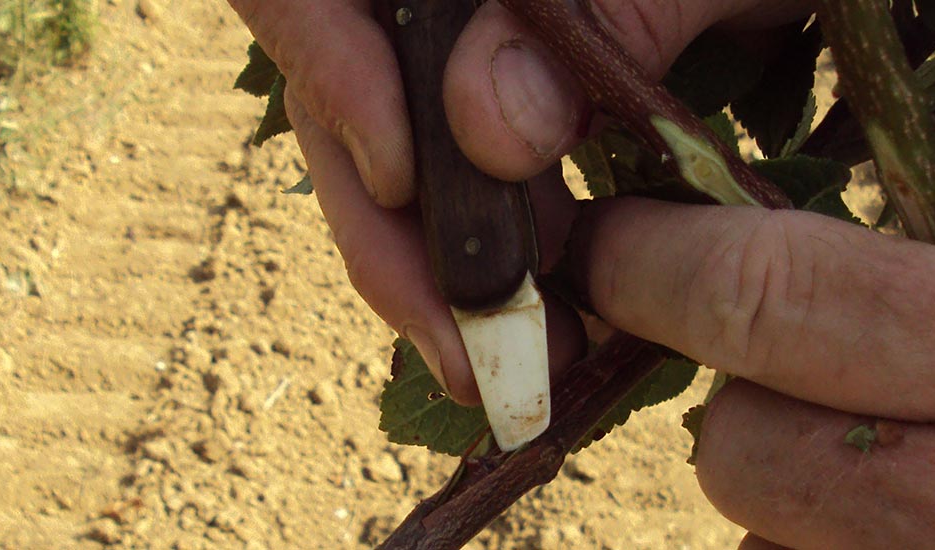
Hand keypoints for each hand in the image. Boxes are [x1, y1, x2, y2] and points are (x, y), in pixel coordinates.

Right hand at [223, 0, 809, 402]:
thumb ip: (607, 11)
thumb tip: (483, 127)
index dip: (326, 74)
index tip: (408, 181)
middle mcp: (449, 0)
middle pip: (344, 97)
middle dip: (392, 233)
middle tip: (469, 350)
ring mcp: (482, 52)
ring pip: (402, 161)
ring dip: (447, 273)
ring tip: (521, 366)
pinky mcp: (529, 107)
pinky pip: (477, 187)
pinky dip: (509, 264)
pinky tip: (560, 327)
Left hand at [573, 197, 934, 546]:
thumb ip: (899, 300)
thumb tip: (706, 296)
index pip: (767, 299)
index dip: (655, 269)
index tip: (612, 256)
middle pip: (733, 447)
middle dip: (756, 408)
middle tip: (855, 401)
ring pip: (757, 539)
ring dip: (802, 506)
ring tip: (933, 499)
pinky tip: (932, 548)